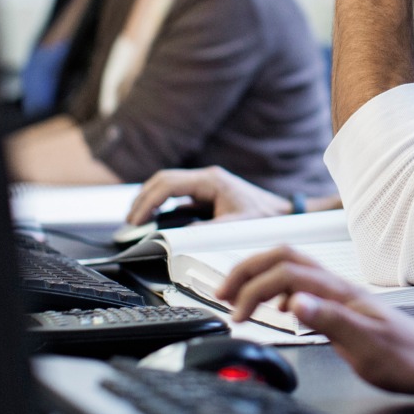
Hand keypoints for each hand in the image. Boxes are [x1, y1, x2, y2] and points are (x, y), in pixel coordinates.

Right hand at [126, 166, 292, 224]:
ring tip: (137, 219)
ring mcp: (205, 184)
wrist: (283, 214)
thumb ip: (207, 231)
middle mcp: (206, 178)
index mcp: (211, 181)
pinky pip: (177, 194)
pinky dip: (162, 204)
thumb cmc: (264, 218)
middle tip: (131, 221)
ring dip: (150, 200)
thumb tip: (178, 235)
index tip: (136, 220)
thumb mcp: (236, 226)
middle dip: (143, 199)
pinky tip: (155, 218)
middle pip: (162, 180)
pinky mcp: (206, 193)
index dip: (147, 202)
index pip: (168, 185)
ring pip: (168, 185)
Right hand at [215, 246, 413, 392]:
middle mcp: (337, 286)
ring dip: (259, 274)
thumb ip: (330, 321)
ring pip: (291, 266)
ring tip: (237, 295)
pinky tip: (276, 308)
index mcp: (338, 293)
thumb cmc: (403, 357)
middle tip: (222, 293)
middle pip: (283, 257)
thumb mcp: (365, 345)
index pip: (284, 274)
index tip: (236, 315)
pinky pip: (301, 283)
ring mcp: (338, 293)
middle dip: (247, 269)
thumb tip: (295, 302)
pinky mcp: (340, 305)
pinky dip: (277, 288)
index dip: (253, 290)